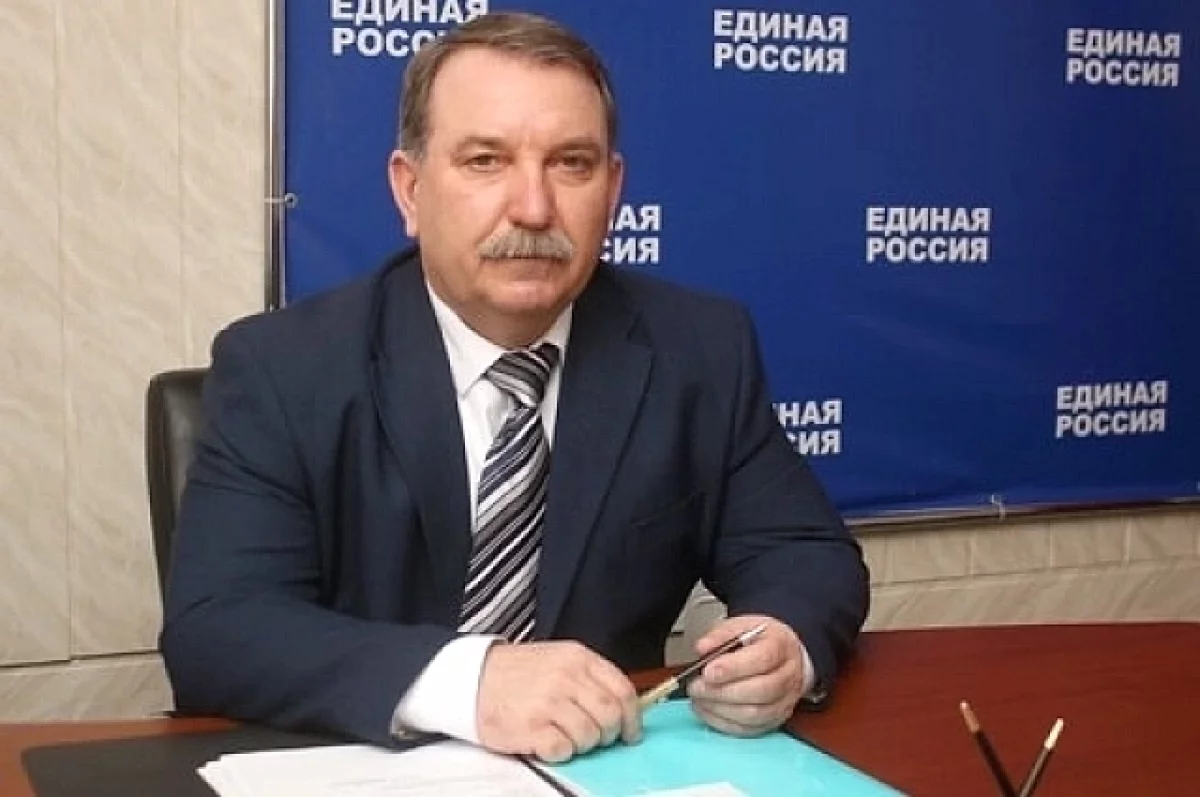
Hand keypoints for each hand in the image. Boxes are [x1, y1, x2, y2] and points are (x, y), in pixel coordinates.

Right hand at [476, 640, 641, 762]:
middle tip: (598, 738)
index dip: (632, 717)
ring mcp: (548, 703)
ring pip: (589, 735)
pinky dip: (560, 752)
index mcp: (578, 658)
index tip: (630, 731)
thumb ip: (590, 678)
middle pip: (610, 716)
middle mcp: (566, 677)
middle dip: (609, 734)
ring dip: (583, 744)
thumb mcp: (559, 659)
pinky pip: (563, 750)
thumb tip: (622, 708)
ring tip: (566, 737)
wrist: (472, 678)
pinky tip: (548, 742)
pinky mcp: (531, 727)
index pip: (622, 690)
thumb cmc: (517, 672)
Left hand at [686, 615, 807, 735]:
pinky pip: (749, 729)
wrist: (784, 655)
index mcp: (781, 645)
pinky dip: (724, 723)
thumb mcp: (741, 626)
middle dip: (722, 692)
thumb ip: (720, 635)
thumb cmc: (760, 640)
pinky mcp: (775, 719)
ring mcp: (785, 700)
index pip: (762, 659)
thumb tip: (703, 648)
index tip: (708, 672)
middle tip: (696, 687)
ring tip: (699, 698)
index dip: (733, 668)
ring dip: (721, 709)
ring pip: (755, 714)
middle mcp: (789, 675)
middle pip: (760, 691)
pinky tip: (708, 710)